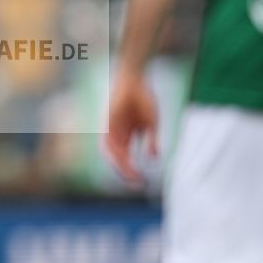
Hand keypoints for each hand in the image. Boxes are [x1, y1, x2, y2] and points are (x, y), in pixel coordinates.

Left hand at [105, 68, 158, 183]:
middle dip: (126, 172)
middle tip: (137, 183)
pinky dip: (115, 151)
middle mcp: (117, 135)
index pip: (126, 159)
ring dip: (120, 165)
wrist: (136, 79)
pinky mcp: (108, 121)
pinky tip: (125, 158)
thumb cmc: (144, 99)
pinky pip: (108, 140)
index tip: (142, 181)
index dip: (132, 171)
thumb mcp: (151, 124)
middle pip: (117, 159)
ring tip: (132, 174)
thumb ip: (151, 141)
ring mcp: (111, 128)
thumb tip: (154, 159)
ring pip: (112, 152)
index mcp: (126, 136)